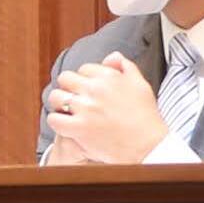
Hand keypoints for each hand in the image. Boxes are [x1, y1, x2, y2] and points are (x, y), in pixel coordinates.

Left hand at [43, 61, 169, 166]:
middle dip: (68, 88)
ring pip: (56, 96)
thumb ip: (126, 67)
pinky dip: (56, 122)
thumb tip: (111, 57)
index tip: (88, 91)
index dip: (84, 80)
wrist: (149, 145)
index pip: (84, 69)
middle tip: (74, 100)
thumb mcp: (141, 85)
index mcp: (109, 77)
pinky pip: (54, 119)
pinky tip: (65, 126)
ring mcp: (86, 108)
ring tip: (66, 112)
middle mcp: (95, 89)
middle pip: (65, 78)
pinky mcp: (80, 128)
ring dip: (59, 103)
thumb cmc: (146, 117)